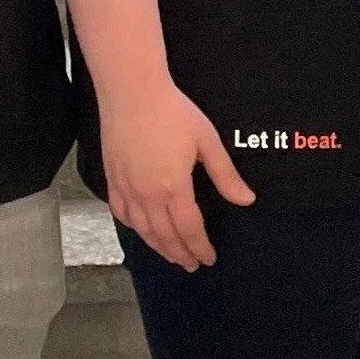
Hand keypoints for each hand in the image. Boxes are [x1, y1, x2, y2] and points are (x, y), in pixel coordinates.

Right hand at [99, 81, 254, 270]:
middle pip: (166, 236)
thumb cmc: (173, 112)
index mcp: (174, 188)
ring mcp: (126, 190)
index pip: (190, 229)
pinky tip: (143, 231)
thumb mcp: (207, 141)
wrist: (132, 93)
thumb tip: (247, 200)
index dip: (200, 247)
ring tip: (172, 256)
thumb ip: (225, 175)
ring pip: (143, 231)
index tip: (209, 259)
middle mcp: (147, 195)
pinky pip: (123, 214)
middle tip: (192, 265)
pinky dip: (135, 228)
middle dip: (181, 254)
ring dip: (159, 247)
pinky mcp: (112, 180)